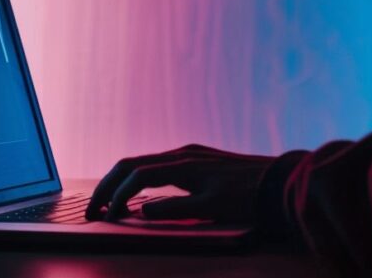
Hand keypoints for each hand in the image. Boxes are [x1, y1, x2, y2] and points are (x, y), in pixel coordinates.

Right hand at [84, 143, 274, 222]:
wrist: (279, 181)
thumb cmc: (247, 197)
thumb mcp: (210, 207)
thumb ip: (174, 209)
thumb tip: (141, 211)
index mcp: (182, 164)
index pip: (135, 176)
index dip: (116, 196)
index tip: (105, 218)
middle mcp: (181, 154)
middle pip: (130, 164)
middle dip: (107, 186)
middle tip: (91, 209)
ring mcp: (189, 154)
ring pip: (142, 163)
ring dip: (120, 182)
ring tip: (107, 204)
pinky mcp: (196, 159)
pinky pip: (156, 165)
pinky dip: (137, 179)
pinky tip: (136, 194)